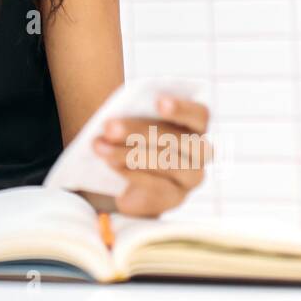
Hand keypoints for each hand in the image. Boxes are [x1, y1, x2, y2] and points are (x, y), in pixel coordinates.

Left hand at [92, 93, 211, 216]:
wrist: (128, 182)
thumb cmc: (134, 139)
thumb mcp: (135, 122)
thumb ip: (134, 115)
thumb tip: (117, 120)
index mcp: (196, 125)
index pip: (199, 114)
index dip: (181, 108)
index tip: (158, 101)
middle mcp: (200, 152)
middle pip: (177, 139)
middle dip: (140, 131)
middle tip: (109, 127)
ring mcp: (190, 178)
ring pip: (165, 163)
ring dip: (128, 153)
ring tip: (100, 146)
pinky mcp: (175, 198)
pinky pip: (156, 185)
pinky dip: (131, 173)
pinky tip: (111, 164)